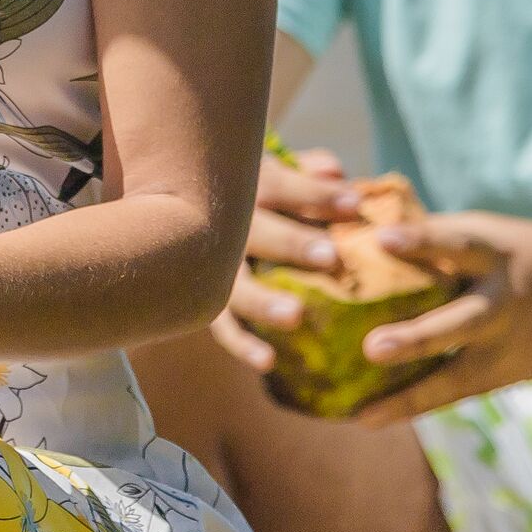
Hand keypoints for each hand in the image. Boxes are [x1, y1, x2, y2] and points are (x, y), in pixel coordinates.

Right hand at [207, 145, 370, 371]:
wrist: (176, 206)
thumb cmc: (247, 189)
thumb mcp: (272, 170)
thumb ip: (306, 171)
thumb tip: (336, 174)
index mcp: (240, 187)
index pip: (278, 186)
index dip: (316, 195)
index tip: (356, 206)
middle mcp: (221, 225)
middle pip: (253, 233)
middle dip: (292, 244)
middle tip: (331, 257)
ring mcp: (208, 266)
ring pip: (232, 286)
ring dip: (264, 302)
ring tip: (297, 317)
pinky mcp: (203, 300)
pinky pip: (223, 327)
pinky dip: (243, 345)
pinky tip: (269, 361)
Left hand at [338, 212, 531, 429]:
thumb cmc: (522, 252)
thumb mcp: (490, 233)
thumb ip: (435, 236)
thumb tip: (358, 226)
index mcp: (496, 252)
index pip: (457, 243)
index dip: (421, 239)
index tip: (383, 238)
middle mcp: (502, 300)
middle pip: (459, 322)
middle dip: (416, 339)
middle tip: (371, 349)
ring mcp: (507, 344)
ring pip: (457, 376)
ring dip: (409, 397)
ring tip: (363, 416)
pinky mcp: (507, 375)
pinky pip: (458, 393)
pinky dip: (418, 405)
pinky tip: (375, 417)